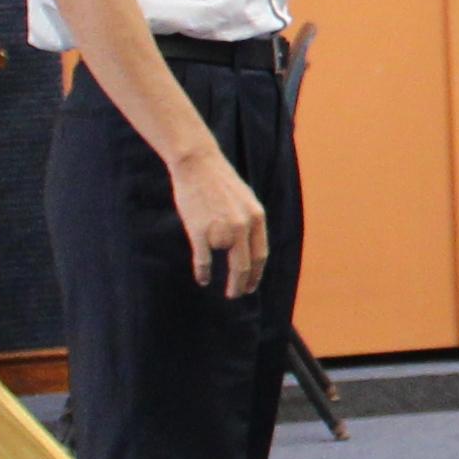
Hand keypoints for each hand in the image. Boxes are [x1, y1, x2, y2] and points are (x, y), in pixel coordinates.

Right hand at [163, 142, 271, 295]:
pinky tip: (203, 279)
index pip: (261, 254)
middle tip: (237, 294)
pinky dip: (203, 272)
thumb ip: (249, 222)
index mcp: (257, 217)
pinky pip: (204, 260)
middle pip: (246, 265)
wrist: (197, 163)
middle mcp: (243, 225)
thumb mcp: (244, 199)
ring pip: (225, 262)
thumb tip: (249, 246)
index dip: (257, 273)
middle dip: (243, 284)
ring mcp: (221, 229)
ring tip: (219, 286)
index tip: (251, 285)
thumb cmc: (218, 181)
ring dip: (223, 278)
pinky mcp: (200, 231)